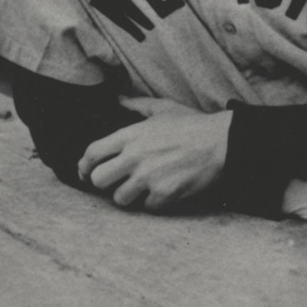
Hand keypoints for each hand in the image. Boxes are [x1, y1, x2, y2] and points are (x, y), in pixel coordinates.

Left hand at [78, 109, 231, 210]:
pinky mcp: (164, 194)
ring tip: (141, 189)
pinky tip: (163, 191)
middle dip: (104, 183)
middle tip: (115, 182)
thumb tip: (118, 99)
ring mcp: (148, 177)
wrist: (222, 142)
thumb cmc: (193, 124)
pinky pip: (147, 207)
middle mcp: (135, 156)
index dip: (84, 165)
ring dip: (129, 196)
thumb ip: (136, 105)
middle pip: (98, 180)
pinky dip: (154, 202)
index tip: (85, 172)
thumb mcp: (163, 108)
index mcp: (131, 134)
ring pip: (119, 198)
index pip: (92, 152)